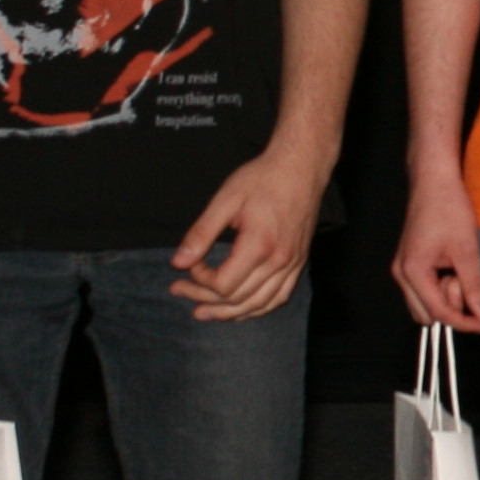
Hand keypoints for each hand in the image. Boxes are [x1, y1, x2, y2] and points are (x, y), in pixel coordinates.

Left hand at [171, 143, 327, 320]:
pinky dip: (257, 308)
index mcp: (259, 245)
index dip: (199, 280)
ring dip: (228, 313)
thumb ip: (201, 233)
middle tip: (179, 290)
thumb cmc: (262, 179)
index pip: (223, 284)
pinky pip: (279, 297)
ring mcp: (292, 264)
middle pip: (237, 298)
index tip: (189, 264)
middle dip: (203, 298)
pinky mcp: (299, 262)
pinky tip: (240, 310)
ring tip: (203, 313)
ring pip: (258, 304)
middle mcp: (279, 261)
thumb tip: (178, 262)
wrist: (301, 167)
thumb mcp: (225, 200)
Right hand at [393, 162, 479, 331]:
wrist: (435, 181)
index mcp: (412, 271)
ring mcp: (403, 269)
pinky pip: (426, 289)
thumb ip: (475, 286)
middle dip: (452, 307)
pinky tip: (455, 267)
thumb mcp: (467, 249)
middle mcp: (402, 274)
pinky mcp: (410, 263)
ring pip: (426, 303)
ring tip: (461, 269)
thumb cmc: (448, 208)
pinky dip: (442, 287)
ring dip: (447, 296)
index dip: (464, 322)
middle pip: (428, 314)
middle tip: (468, 282)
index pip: (439, 313)